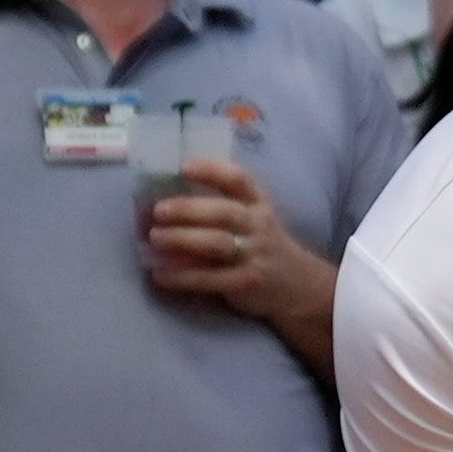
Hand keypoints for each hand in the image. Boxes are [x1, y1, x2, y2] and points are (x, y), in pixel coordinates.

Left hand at [143, 158, 335, 335]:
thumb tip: (162, 198)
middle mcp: (258, 225)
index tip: (183, 167)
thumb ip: (218, 205)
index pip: (238, 179)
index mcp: (258, 202)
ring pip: (217, 244)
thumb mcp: (252, 217)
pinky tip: (160, 274)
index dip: (212, 170)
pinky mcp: (246, 282)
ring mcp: (254, 255)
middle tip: (158, 211)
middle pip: (224, 212)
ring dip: (182, 239)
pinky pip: (211, 278)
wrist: (296, 284)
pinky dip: (183, 276)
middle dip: (188, 209)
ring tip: (155, 238)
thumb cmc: (259, 243)